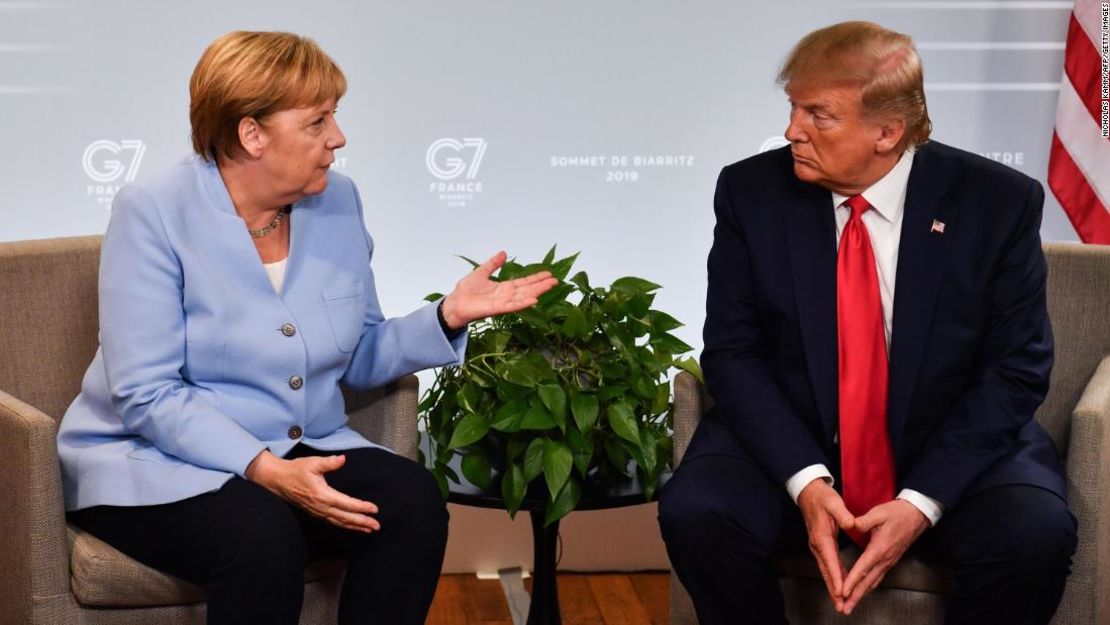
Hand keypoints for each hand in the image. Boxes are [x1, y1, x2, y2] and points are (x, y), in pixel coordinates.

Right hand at [245, 450, 379, 532]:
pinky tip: (354, 527)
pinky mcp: (316, 513)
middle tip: (377, 526)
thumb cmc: (297, 470)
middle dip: (362, 522)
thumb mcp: (313, 463)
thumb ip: (329, 462)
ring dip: (355, 526)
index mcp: (322, 495)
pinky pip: (333, 521)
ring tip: (370, 530)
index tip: (374, 509)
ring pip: (340, 522)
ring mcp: (318, 511)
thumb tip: (342, 459)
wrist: (278, 480)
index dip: (361, 507)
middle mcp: (321, 507)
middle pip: (345, 517)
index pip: (346, 503)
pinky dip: (345, 525)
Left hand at [440, 251, 558, 328]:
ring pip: (524, 296)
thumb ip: (493, 264)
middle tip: (555, 280)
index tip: (548, 274)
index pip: (524, 282)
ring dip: (537, 292)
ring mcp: (503, 303)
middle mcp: (507, 296)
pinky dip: (523, 303)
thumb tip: (503, 253)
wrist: (456, 302)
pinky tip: (533, 300)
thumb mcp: (482, 272)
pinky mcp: (497, 309)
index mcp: (504, 288)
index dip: (536, 278)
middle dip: (542, 285)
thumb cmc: (466, 290)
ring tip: (549, 287)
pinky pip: (512, 306)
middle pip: (528, 289)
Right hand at [797, 479, 854, 611]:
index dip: (836, 576)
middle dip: (833, 589)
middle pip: (826, 571)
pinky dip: (833, 576)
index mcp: (822, 536)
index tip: (841, 591)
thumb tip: (852, 523)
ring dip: (832, 586)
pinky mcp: (819, 545)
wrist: (809, 492)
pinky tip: (840, 584)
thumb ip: (843, 513)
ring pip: (825, 570)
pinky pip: (827, 564)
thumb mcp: (834, 502)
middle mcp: (817, 544)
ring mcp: (816, 546)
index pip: (830, 560)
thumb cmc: (822, 497)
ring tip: (840, 601)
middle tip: (840, 605)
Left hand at [840, 499, 928, 614]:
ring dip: (862, 595)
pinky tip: (863, 591)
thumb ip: (864, 520)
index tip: (843, 592)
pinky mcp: (891, 561)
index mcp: (880, 548)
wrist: (916, 515)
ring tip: (850, 605)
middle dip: (856, 596)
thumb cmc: (897, 513)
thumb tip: (851, 524)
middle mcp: (885, 559)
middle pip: (868, 582)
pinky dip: (869, 587)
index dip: (852, 581)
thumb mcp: (879, 513)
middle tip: (845, 609)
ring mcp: (889, 561)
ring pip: (874, 582)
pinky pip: (878, 578)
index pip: (863, 568)